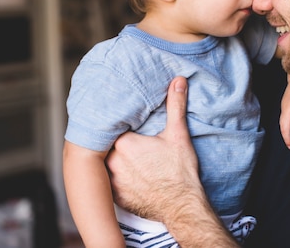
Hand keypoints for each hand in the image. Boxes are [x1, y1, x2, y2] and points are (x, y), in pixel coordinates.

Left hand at [106, 76, 200, 221]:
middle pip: (107, 144)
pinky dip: (116, 177)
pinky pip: (110, 182)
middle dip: (114, 140)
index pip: (113, 126)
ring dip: (113, 159)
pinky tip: (128, 174)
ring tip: (127, 155)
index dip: (118, 121)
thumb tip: (178, 81)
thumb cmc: (180, 172)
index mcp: (124, 143)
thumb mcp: (178, 135)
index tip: (124, 118)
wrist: (182, 207)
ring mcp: (112, 182)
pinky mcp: (116, 198)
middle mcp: (112, 162)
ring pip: (106, 163)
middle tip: (127, 136)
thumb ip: (175, 105)